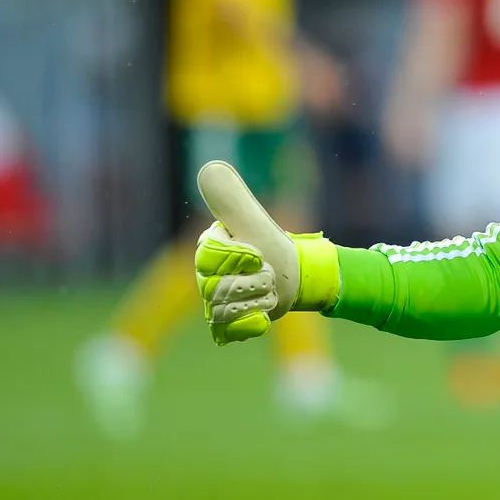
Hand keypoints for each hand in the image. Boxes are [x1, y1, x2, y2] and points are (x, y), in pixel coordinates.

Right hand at [194, 161, 341, 345]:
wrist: (295, 277)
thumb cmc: (273, 246)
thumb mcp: (254, 220)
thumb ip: (231, 198)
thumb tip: (209, 167)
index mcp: (207, 249)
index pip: (209, 256)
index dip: (237, 258)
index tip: (258, 254)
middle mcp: (203, 277)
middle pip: (216, 288)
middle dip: (253, 282)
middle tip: (270, 275)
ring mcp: (213, 303)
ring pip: (223, 311)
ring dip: (257, 300)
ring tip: (270, 292)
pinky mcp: (225, 326)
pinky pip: (226, 332)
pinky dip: (249, 325)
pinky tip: (263, 318)